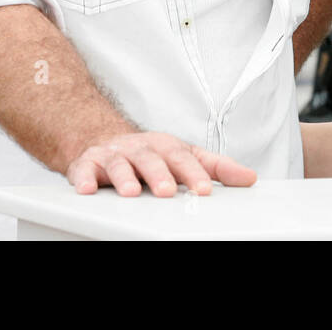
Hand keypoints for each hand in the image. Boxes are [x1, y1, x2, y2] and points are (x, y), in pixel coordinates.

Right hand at [65, 130, 257, 197]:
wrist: (103, 139)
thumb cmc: (150, 154)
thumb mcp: (184, 156)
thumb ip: (216, 168)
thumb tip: (249, 178)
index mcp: (166, 147)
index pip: (183, 158)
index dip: (194, 173)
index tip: (204, 190)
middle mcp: (140, 148)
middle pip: (151, 159)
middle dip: (159, 175)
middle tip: (168, 192)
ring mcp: (113, 155)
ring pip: (118, 164)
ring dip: (124, 177)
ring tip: (131, 193)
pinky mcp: (87, 164)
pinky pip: (83, 171)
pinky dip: (83, 179)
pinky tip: (86, 189)